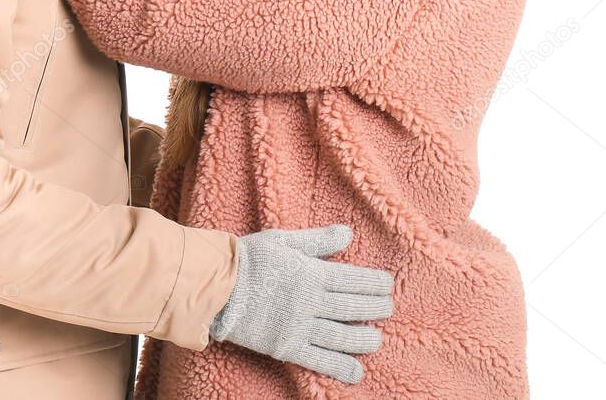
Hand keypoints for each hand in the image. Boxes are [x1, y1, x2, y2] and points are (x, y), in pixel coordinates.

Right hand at [209, 224, 392, 384]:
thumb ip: (317, 240)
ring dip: (364, 339)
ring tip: (377, 339)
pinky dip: (339, 367)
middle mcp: (310, 302)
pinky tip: (356, 371)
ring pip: (341, 336)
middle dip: (375, 308)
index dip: (374, 283)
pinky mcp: (286, 347)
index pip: (352, 280)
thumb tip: (348, 233)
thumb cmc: (249, 258)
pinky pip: (318, 360)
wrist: (217, 286)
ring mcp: (299, 326)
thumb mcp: (283, 239)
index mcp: (310, 273)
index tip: (388, 284)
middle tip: (388, 308)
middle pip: (352, 308)